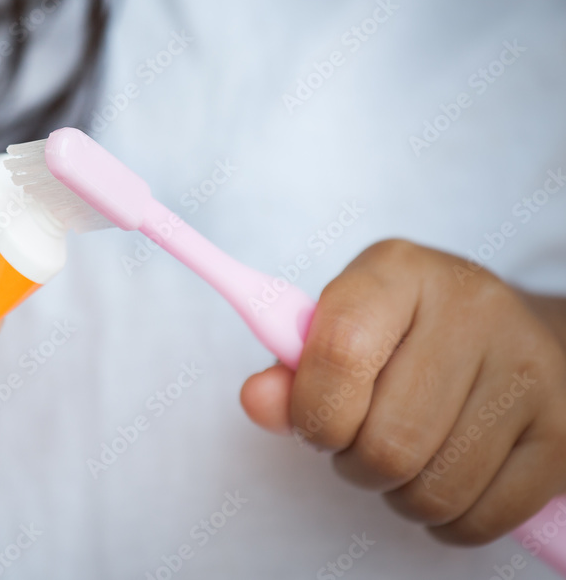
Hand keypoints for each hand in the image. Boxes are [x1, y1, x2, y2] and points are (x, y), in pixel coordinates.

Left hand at [240, 239, 565, 543]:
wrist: (517, 334)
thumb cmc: (408, 337)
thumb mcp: (342, 327)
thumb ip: (292, 369)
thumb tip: (257, 402)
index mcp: (398, 272)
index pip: (340, 352)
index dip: (313, 411)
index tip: (314, 422)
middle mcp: (472, 310)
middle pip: (388, 441)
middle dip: (355, 462)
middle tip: (361, 442)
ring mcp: (528, 371)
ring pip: (432, 490)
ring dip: (398, 494)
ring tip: (404, 457)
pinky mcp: (562, 433)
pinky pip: (479, 519)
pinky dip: (446, 519)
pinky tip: (446, 476)